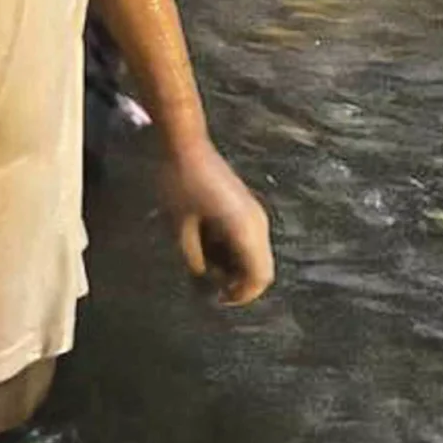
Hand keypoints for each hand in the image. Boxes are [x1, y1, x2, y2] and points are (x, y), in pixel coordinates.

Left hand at [157, 136, 273, 306]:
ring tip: (204, 261)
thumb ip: (195, 259)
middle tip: (208, 283)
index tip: (217, 298)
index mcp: (245, 229)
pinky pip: (249, 239)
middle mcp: (258, 222)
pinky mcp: (247, 205)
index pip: (259, 278)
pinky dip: (234, 250)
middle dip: (238, 282)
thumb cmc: (180, 183)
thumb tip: (203, 278)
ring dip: (235, 265)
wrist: (186, 143)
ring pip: (257, 255)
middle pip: (262, 269)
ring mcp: (255, 212)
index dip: (242, 296)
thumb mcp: (180, 228)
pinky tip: (207, 243)